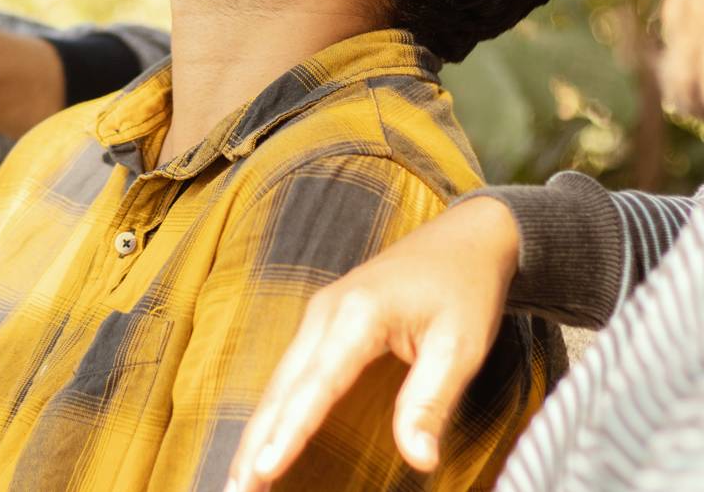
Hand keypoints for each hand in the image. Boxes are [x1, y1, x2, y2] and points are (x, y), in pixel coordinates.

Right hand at [225, 196, 520, 490]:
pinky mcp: (323, 322)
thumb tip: (418, 459)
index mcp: (357, 315)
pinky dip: (274, 409)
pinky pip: (290, 372)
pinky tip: (266, 436)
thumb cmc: (464, 288)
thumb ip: (430, 403)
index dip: (289, 431)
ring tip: (242, 477)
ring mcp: (319, 315)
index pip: (316, 386)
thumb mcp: (460, 347)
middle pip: (282, 387)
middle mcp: (326, 312)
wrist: (465, 237)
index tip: (264, 469)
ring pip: (279, 381)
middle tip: (238, 489)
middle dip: (256, 440)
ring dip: (258, 429)